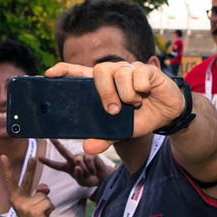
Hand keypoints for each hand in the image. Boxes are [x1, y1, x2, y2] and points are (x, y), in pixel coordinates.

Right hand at [0, 154, 52, 216]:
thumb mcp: (32, 203)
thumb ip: (37, 192)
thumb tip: (43, 188)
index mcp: (15, 198)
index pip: (10, 181)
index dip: (7, 169)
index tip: (3, 156)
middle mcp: (18, 201)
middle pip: (27, 181)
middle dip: (30, 169)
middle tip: (33, 157)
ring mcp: (25, 206)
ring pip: (43, 195)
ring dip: (46, 203)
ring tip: (41, 213)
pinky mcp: (34, 212)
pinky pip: (48, 203)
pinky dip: (50, 209)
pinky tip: (44, 216)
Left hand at [39, 139, 113, 187]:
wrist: (102, 178)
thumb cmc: (90, 180)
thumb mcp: (81, 182)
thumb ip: (78, 175)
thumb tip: (77, 165)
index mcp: (68, 168)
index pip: (56, 165)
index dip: (48, 162)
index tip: (39, 158)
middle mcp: (73, 159)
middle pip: (63, 151)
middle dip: (57, 144)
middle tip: (51, 138)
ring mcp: (81, 156)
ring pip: (78, 161)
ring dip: (85, 170)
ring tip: (90, 173)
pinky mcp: (90, 154)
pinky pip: (88, 161)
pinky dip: (91, 168)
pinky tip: (94, 169)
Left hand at [45, 61, 185, 153]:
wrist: (167, 115)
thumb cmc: (139, 118)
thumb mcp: (120, 131)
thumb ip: (103, 137)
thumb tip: (86, 148)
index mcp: (102, 86)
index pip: (78, 72)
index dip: (63, 70)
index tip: (49, 74)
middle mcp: (113, 74)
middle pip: (100, 70)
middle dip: (104, 92)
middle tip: (113, 110)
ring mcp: (130, 69)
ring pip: (120, 73)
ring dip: (126, 94)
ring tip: (134, 104)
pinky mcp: (147, 69)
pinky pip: (138, 75)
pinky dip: (141, 89)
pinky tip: (146, 94)